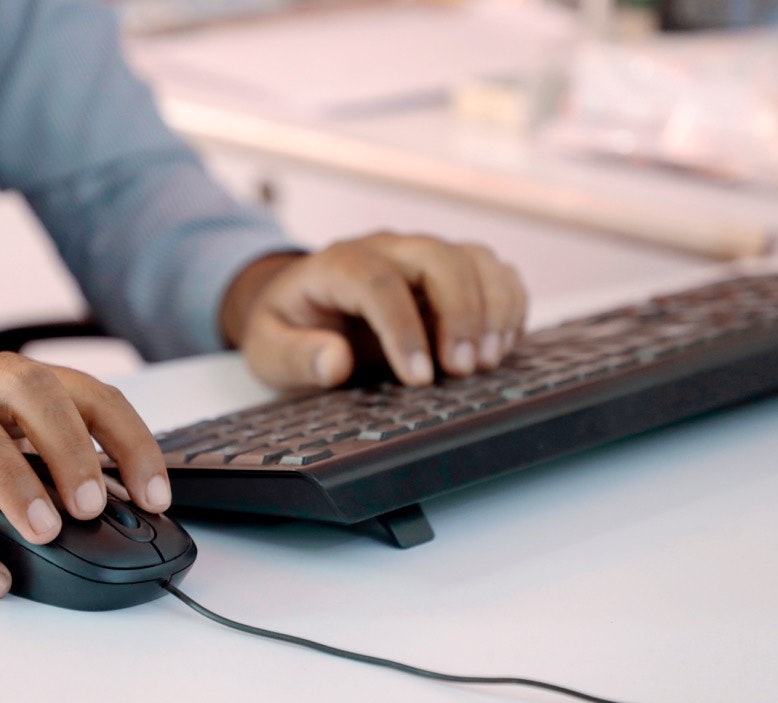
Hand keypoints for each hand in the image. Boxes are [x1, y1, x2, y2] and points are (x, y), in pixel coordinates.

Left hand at [222, 232, 526, 388]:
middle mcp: (388, 249)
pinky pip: (495, 273)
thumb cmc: (288, 326)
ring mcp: (423, 256)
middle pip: (440, 259)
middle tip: (463, 370)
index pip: (379, 283)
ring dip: (494, 309)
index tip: (419, 378)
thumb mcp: (268, 348)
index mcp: (339, 263)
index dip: (404, 330)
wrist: (302, 305)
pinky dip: (509, 305)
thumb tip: (334, 361)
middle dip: (461, 315)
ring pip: (476, 259)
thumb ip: (295, 356)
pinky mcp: (451, 272)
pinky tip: (500, 346)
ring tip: (487, 362)